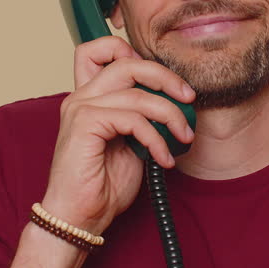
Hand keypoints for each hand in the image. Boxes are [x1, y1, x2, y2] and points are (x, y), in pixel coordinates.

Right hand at [42, 36, 194, 234]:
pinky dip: (156, 138)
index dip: (133, 52)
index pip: (101, 50)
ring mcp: (80, 108)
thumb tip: (177, 103)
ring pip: (137, 92)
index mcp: (89, 97)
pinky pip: (132, 118)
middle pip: (127, 61)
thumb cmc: (103, 186)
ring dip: (170, 115)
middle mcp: (81, 96)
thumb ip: (144, 118)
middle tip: (188, 97)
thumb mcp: (132, 144)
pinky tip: (163, 159)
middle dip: (165, 77)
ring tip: (183, 138)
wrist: (80, 217)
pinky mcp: (83, 124)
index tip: (164, 82)